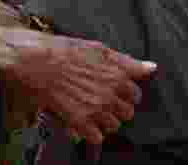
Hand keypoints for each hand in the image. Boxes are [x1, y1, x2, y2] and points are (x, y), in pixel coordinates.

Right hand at [3, 29, 156, 144]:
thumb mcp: (99, 49)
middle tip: (101, 102)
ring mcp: (96, 109)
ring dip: (104, 121)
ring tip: (90, 112)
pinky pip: (96, 137)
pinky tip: (81, 122)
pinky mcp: (79, 120)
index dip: (125, 94)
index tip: (114, 92)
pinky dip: (90, 133)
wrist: (35, 60)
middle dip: (116, 109)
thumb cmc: (64, 51)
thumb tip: (151, 68)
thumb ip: (127, 62)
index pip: (136, 95)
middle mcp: (110, 94)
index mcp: (118, 75)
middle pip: (127, 113)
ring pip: (113, 126)